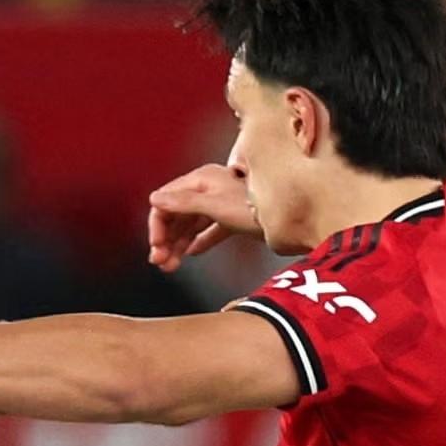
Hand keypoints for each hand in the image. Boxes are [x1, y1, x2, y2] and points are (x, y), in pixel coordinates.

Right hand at [147, 164, 263, 271]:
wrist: (290, 218)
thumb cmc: (254, 207)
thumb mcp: (214, 205)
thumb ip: (184, 203)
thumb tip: (155, 199)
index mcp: (201, 179)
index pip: (166, 200)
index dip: (157, 223)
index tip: (156, 245)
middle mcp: (208, 188)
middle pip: (176, 214)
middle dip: (166, 239)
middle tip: (160, 262)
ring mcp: (219, 203)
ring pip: (189, 225)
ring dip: (177, 245)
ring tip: (171, 266)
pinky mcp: (231, 218)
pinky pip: (207, 231)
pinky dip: (197, 242)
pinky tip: (191, 254)